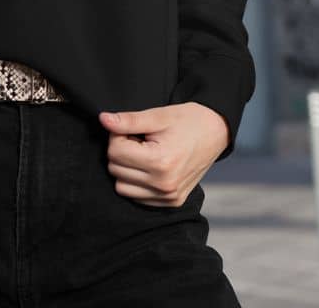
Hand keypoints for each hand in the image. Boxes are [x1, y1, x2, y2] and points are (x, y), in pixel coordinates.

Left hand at [97, 102, 229, 206]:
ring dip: (126, 168)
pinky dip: (136, 182)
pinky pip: (137, 197)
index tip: (130, 129)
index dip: (117, 135)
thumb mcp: (157, 116)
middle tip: (137, 139)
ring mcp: (168, 197)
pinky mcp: (172, 202)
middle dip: (121, 151)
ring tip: (143, 152)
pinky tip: (149, 166)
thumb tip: (103, 119)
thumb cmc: (187, 120)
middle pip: (116, 170)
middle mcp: (164, 185)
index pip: (115, 152)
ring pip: (122, 187)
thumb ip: (128, 120)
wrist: (215, 132)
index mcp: (160, 162)